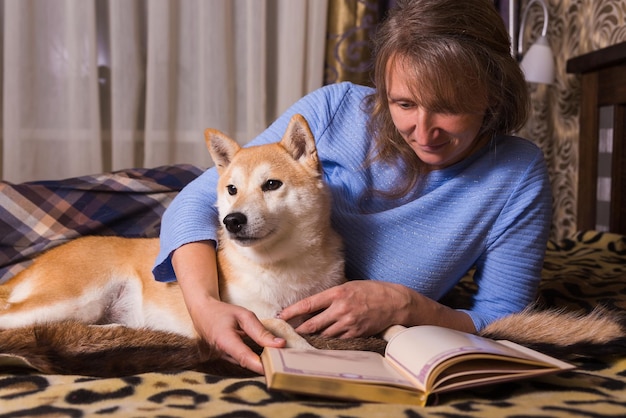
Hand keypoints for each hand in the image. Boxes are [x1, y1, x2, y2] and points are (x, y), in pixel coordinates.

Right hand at [172, 241, 284, 374]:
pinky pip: (241, 361)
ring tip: (279, 358)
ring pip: (245, 364)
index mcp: (224, 339)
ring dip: (261, 363)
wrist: (202, 312)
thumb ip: (260, 331)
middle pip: (246, 363)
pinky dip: (254, 360)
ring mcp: (222, 358)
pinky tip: (267, 356)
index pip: (244, 356)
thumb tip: (279, 344)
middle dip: (265, 365)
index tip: (274, 369)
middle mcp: (221, 353)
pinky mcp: (225, 358)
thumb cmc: (223, 312)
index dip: (259, 365)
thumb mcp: (243, 315)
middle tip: (285, 363)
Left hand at [278, 281, 413, 337]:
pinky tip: (321, 342)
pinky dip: (327, 341)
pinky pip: (336, 340)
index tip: (280, 316)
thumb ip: (332, 295)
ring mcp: (348, 323)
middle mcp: (341, 309)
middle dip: (298, 330)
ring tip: (301, 339)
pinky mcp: (356, 334)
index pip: (309, 304)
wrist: (395, 302)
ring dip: (312, 337)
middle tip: (287, 333)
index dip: (292, 311)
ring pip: (323, 335)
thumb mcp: (350, 286)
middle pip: (312, 324)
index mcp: (338, 293)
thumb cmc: (371, 291)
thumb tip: (314, 304)